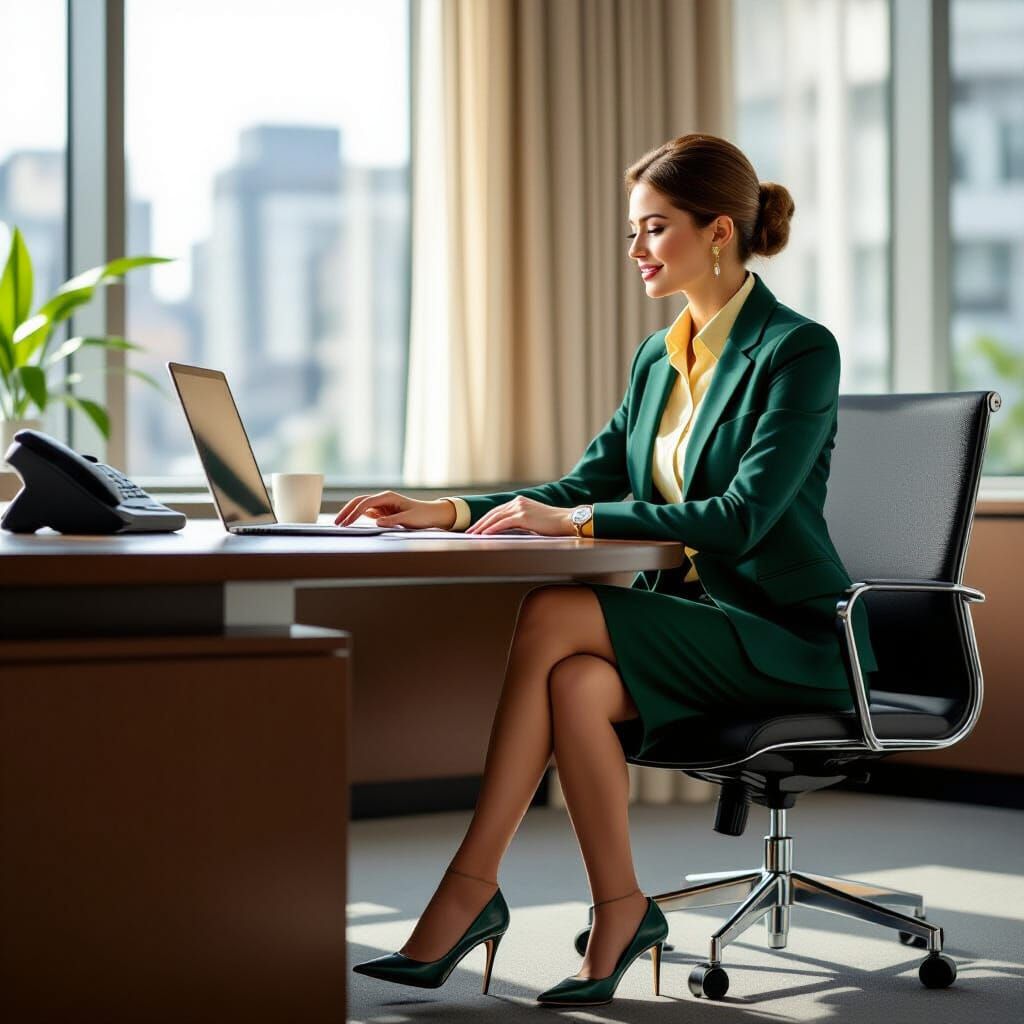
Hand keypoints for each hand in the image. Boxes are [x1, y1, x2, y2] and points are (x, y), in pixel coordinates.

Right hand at [334, 492, 456, 529]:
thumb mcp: (409, 519)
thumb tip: (377, 522)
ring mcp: (382, 505)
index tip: (347, 523)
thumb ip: (393, 520)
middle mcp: (383, 499)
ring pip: (361, 506)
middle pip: (359, 502)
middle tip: (337, 523)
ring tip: (340, 524)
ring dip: (350, 514)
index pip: (366, 503)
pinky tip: (350, 523)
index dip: (354, 513)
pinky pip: (367, 512)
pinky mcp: (383, 512)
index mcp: (388, 497)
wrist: (431, 514)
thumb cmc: (422, 515)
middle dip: (347, 511)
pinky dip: (357, 517)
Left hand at [465, 496, 574, 535]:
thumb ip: (520, 521)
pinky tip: (484, 535)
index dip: (485, 519)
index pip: (497, 511)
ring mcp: (520, 508)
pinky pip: (503, 523)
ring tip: (473, 535)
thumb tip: (507, 530)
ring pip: (495, 518)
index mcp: (520, 501)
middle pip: (493, 513)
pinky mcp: (523, 516)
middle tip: (469, 532)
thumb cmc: (553, 524)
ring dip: (482, 527)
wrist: (566, 520)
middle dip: (480, 523)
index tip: (476, 527)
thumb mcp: (533, 520)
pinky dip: (492, 529)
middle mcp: (518, 502)